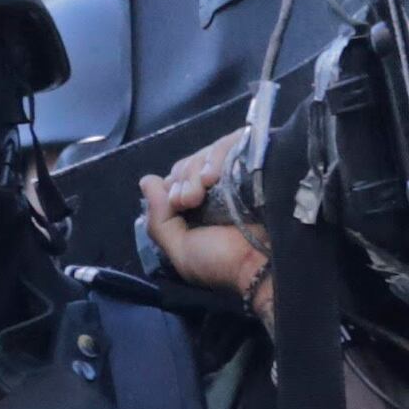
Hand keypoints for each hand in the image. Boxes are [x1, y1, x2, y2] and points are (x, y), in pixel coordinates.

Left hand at [139, 134, 272, 316]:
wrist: (261, 264)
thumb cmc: (221, 262)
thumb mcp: (180, 249)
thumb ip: (158, 219)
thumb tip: (146, 180)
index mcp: (200, 206)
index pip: (177, 178)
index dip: (172, 185)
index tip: (178, 204)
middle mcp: (219, 187)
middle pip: (189, 163)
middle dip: (183, 179)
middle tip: (190, 200)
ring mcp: (238, 172)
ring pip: (206, 153)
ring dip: (196, 171)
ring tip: (204, 189)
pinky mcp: (254, 160)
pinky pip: (229, 143)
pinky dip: (215, 156)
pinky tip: (213, 176)